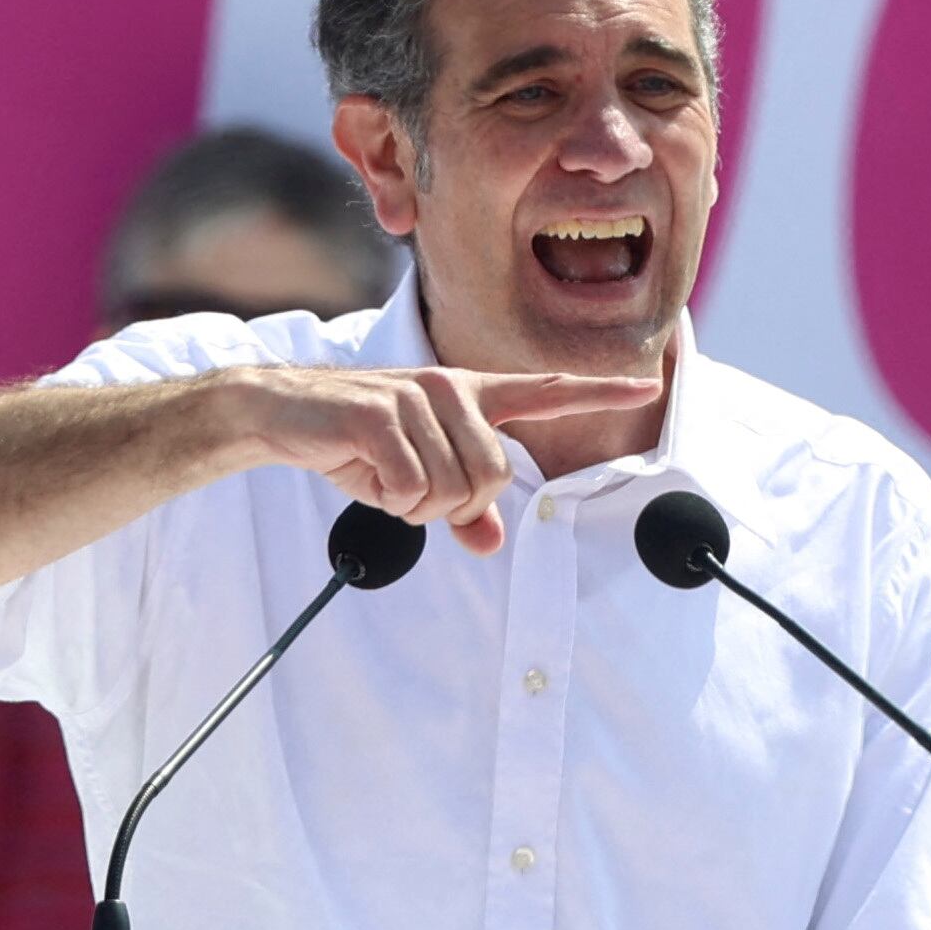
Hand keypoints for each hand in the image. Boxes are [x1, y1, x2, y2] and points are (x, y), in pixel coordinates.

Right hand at [235, 366, 661, 553]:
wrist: (282, 415)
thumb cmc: (354, 444)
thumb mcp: (411, 479)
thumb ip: (458, 510)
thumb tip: (491, 545)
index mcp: (470, 395)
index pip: (545, 392)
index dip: (598, 392)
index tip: (648, 384)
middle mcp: (452, 388)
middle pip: (494, 478)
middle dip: (453, 505)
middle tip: (410, 491)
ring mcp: (418, 397)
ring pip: (454, 488)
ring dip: (416, 506)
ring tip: (383, 475)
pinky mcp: (383, 414)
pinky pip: (414, 489)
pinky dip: (390, 500)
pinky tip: (366, 472)